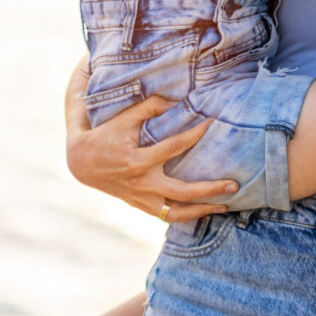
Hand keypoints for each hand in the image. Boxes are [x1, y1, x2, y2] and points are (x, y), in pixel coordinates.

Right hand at [65, 63, 234, 223]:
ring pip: (175, 213)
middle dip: (209, 190)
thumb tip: (175, 99)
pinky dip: (185, 216)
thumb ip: (149, 107)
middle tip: (234, 185)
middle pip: (181, 192)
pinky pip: (166, 215)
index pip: (174, 147)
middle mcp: (142, 183)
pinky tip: (204, 211)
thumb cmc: (106, 136)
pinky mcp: (140, 205)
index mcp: (138, 160)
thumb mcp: (124, 118)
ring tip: (224, 206)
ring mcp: (141, 198)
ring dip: (201, 211)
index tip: (211, 123)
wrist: (81, 163)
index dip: (194, 134)